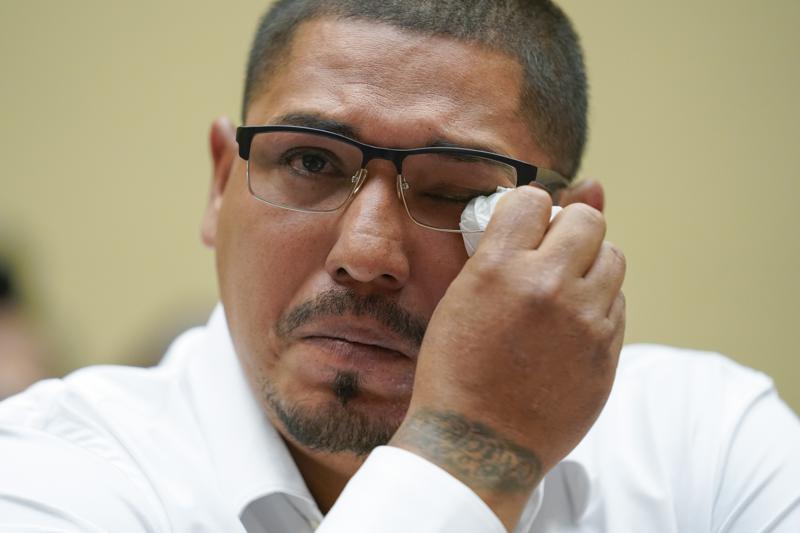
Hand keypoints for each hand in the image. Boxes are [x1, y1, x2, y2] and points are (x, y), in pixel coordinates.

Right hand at [390, 185, 625, 529]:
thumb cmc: (457, 369)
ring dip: (589, 266)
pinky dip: (597, 308)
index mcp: (498, 268)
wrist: (475, 444)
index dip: (529, 213)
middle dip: (569, 231)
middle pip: (587, 221)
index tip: (525, 231)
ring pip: (612, 258)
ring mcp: (582, 322)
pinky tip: (568, 331)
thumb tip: (568, 197)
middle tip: (552, 257)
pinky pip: (617, 305)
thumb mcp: (462, 298)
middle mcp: (546, 286)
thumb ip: (506, 247)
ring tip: (563, 294)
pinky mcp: (606, 354)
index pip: (536, 200)